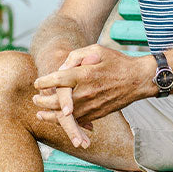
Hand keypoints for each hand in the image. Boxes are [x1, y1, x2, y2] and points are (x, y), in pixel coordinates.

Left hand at [33, 45, 153, 137]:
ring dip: (49, 116)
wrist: (138, 80)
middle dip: (42, 101)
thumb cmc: (117, 62)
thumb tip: (61, 68)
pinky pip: (77, 121)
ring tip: (40, 113)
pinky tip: (57, 120)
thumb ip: (77, 56)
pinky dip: (65, 122)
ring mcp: (91, 105)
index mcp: (84, 74)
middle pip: (56, 101)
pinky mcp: (96, 114)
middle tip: (34, 99)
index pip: (57, 79)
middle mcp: (85, 92)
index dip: (44, 81)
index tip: (37, 82)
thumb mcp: (97, 49)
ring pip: (64, 116)